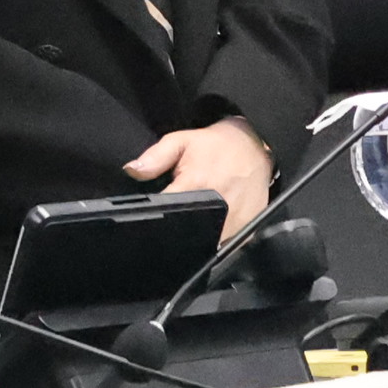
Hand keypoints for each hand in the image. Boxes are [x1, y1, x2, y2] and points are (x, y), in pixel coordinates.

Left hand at [127, 117, 274, 234]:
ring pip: (208, 244)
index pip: (167, 212)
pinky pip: (227, 246)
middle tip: (179, 215)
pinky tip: (217, 225)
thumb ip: (155, 157)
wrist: (256, 146)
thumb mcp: (182, 141)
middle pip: (187, 233)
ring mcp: (236, 223)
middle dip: (177, 228)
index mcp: (197, 185)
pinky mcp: (248, 232)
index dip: (156, 218)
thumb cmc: (218, 145)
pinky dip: (219, 241)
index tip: (153, 217)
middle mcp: (218, 208)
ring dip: (199, 237)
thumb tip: (131, 171)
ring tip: (200, 218)